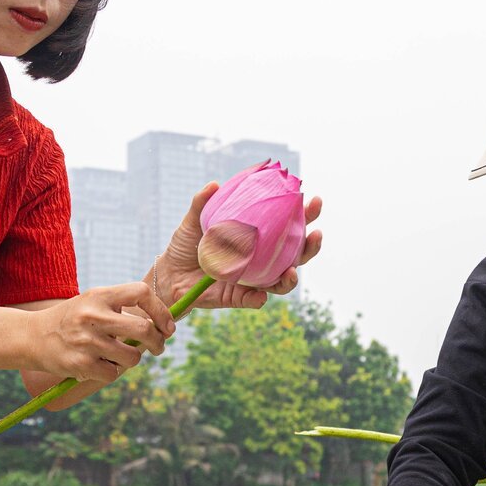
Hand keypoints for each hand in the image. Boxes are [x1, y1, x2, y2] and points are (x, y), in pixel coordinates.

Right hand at [26, 283, 173, 379]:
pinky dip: (112, 373)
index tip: (167, 326)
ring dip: (132, 360)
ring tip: (118, 356)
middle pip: (143, 329)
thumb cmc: (72, 320)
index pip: (141, 293)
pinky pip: (114, 374)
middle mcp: (93, 316)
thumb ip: (121, 309)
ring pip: (132, 357)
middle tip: (157, 347)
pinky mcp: (81, 364)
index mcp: (99, 295)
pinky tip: (99, 366)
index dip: (161, 310)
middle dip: (157, 342)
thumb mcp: (93, 303)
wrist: (32, 337)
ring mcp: (87, 341)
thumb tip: (161, 326)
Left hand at [152, 183, 324, 309]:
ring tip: (293, 270)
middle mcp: (261, 260)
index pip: (288, 226)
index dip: (306, 215)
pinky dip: (258, 299)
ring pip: (281, 282)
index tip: (314, 200)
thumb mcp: (194, 220)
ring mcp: (252, 280)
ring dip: (292, 277)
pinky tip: (260, 295)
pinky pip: (253, 301)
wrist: (168, 273)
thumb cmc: (186, 244)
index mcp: (258, 238)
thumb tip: (216, 184)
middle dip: (311, 245)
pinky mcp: (238, 298)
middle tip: (317, 232)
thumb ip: (204, 202)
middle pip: (295, 255)